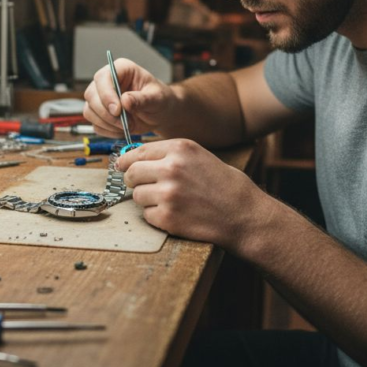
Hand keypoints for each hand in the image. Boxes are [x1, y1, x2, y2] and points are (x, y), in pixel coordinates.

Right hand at [83, 58, 176, 136]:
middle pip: (91, 95)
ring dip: (107, 124)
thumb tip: (125, 100)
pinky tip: (122, 130)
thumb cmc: (160, 100)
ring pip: (89, 111)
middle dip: (106, 113)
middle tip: (124, 123)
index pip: (103, 77)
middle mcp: (107, 81)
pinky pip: (95, 124)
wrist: (159, 114)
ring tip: (127, 126)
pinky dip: (108, 131)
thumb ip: (142, 99)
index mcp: (121, 70)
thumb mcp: (157, 98)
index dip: (106, 94)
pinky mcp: (99, 113)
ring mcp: (100, 97)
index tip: (117, 110)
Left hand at [115, 139, 264, 248]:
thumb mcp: (198, 156)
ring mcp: (168, 194)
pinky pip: (147, 215)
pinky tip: (176, 214)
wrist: (243, 214)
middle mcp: (171, 168)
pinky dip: (157, 217)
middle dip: (136, 181)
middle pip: (132, 173)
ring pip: (137, 196)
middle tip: (147, 186)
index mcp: (180, 149)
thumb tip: (134, 157)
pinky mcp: (167, 217)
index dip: (128, 161)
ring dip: (148, 200)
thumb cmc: (223, 184)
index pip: (138, 152)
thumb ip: (169, 154)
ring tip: (171, 201)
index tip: (123, 166)